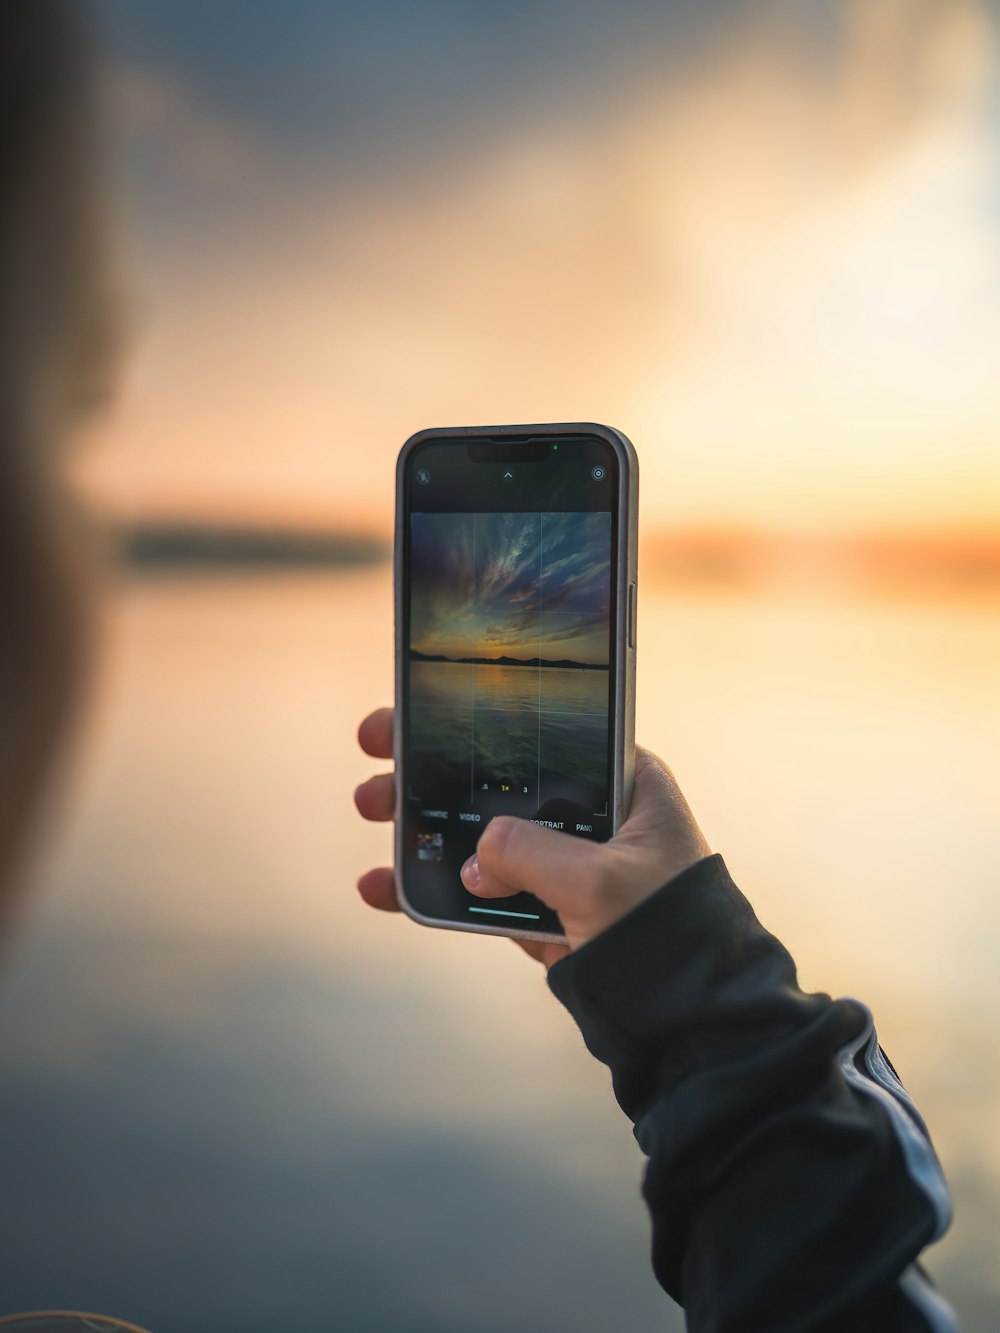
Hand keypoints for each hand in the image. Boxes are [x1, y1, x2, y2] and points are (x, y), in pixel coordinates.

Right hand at [354, 707, 710, 964]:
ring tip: (373, 808)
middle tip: (378, 753)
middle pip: (502, 778)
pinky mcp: (545, 908)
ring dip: (425, 822)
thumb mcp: (601, 882)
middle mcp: (595, 815)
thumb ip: (530, 854)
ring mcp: (566, 863)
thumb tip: (475, 859)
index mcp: (627, 783)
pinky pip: (481, 889)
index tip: (420, 709)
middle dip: (435, 767)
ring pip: (483, 833)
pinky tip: (384, 885)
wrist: (691, 1023)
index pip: (545, 733)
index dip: (479, 719)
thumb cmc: (672, 934)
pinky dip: (435, 887)